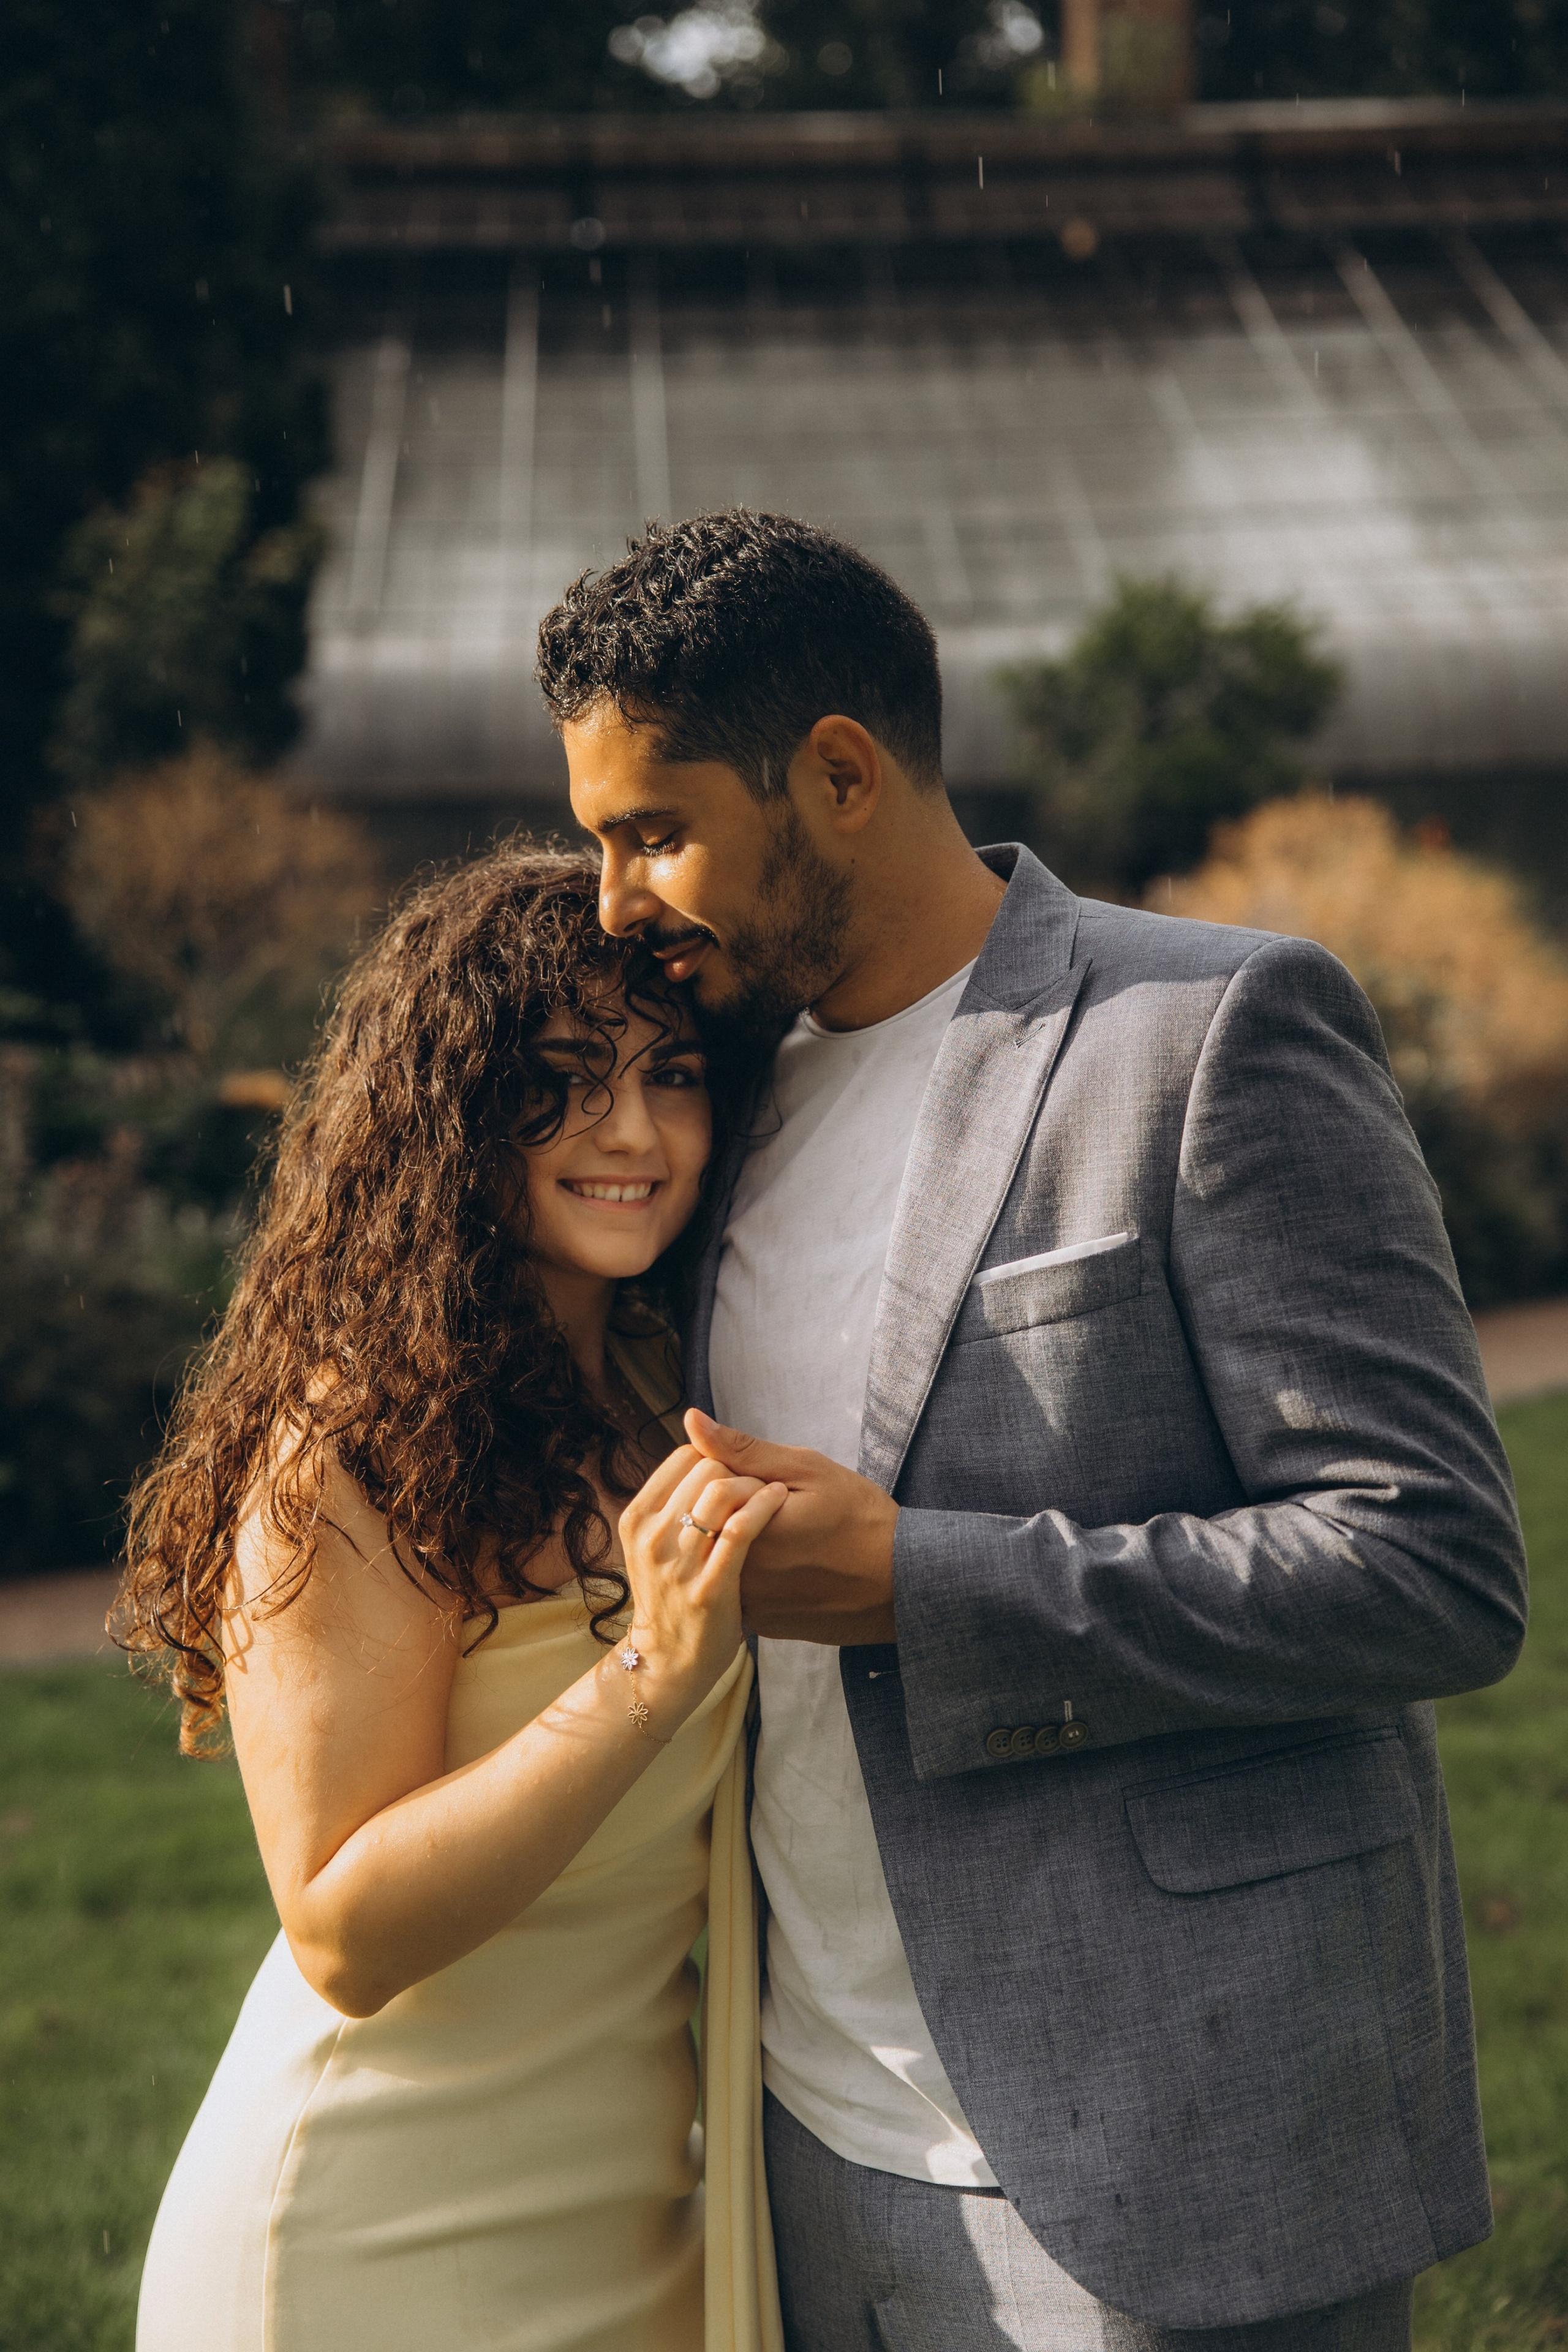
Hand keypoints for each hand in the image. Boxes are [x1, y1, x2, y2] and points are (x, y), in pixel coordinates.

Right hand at [617, 1447, 786, 1728]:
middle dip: (739, 1470)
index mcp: (638, 1516)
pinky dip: (764, 1506)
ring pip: (722, 1492)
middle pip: (706, 1468)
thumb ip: (676, 1485)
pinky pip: (741, 1529)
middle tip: (760, 1486)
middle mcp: (651, 1536)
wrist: (672, 1660)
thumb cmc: (674, 1590)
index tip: (736, 1478)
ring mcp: (678, 1564)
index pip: (685, 1456)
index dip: (717, 1459)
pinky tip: (780, 1502)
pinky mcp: (710, 1587)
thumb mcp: (657, 1537)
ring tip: (775, 1494)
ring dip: (756, 1486)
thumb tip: (691, 1417)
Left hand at [682, 1410, 898, 1645]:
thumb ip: (743, 1450)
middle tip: (786, 1515)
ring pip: (724, 1563)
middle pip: (710, 1530)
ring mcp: (749, 1606)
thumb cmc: (861, 1519)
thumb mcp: (807, 1470)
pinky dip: (758, 1577)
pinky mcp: (764, 1625)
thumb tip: (691, 1422)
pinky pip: (743, 1593)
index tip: (772, 1486)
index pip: (704, 1491)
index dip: (735, 1478)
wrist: (903, 1584)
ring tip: (793, 1541)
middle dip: (735, 1513)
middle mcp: (738, 1574)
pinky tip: (793, 1568)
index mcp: (743, 1530)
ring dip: (744, 1546)